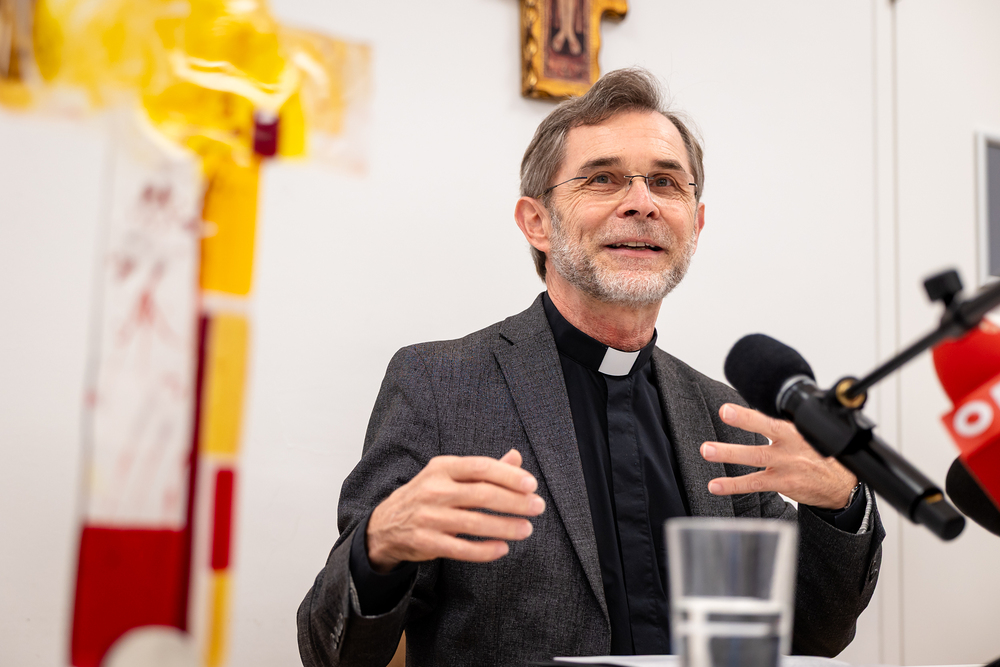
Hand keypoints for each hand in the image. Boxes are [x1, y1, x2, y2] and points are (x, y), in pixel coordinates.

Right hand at [366, 449, 545, 571]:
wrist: (386, 525)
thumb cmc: (426, 495)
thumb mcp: (449, 475)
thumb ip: (483, 469)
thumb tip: (516, 457)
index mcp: (441, 468)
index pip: (480, 467)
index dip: (509, 475)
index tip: (531, 484)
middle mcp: (434, 490)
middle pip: (482, 495)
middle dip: (515, 502)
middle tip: (537, 507)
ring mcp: (429, 517)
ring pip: (475, 523)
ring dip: (505, 526)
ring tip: (526, 528)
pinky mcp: (427, 543)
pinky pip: (462, 549)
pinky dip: (486, 550)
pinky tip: (503, 547)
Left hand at [700, 403, 857, 509]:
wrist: (841, 484)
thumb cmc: (818, 455)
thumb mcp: (807, 435)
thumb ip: (781, 426)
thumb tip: (751, 414)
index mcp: (796, 430)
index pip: (772, 418)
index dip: (751, 414)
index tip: (729, 408)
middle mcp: (791, 446)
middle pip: (767, 431)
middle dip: (744, 421)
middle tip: (723, 412)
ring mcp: (787, 465)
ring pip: (756, 458)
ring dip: (729, 454)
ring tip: (707, 451)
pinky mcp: (783, 483)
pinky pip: (754, 484)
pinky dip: (733, 485)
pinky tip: (715, 485)